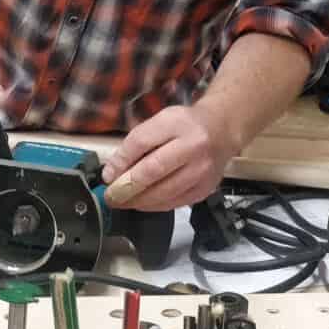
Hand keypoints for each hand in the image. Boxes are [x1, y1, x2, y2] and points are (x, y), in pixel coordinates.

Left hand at [101, 105, 237, 210]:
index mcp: (177, 123)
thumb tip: (112, 172)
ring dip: (138, 201)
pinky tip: (142, 204)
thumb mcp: (160, 122)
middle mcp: (193, 146)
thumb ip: (136, 143)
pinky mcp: (206, 188)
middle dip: (127, 186)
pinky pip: (175, 202)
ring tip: (122, 203)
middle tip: (110, 196)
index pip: (142, 141)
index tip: (106, 176)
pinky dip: (154, 206)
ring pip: (164, 191)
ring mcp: (202, 170)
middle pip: (153, 170)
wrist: (222, 131)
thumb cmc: (184, 125)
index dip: (121, 161)